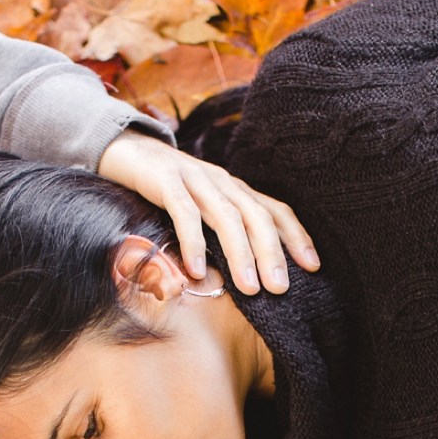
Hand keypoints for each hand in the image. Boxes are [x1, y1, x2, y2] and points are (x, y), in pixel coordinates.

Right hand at [98, 130, 318, 295]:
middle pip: (256, 216)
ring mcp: (195, 179)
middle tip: (280, 288)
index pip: (275, 210)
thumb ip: (222, 231)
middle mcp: (222, 182)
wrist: (125, 149)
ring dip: (240, 254)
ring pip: (227, 216)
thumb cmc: (167, 189)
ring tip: (249, 289)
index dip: (295, 236)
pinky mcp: (166, 181)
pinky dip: (194, 242)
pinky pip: (184, 213)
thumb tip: (244, 273)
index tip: (311, 267)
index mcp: (235, 189)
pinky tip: (197, 272)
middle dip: (272, 253)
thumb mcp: (203, 208)